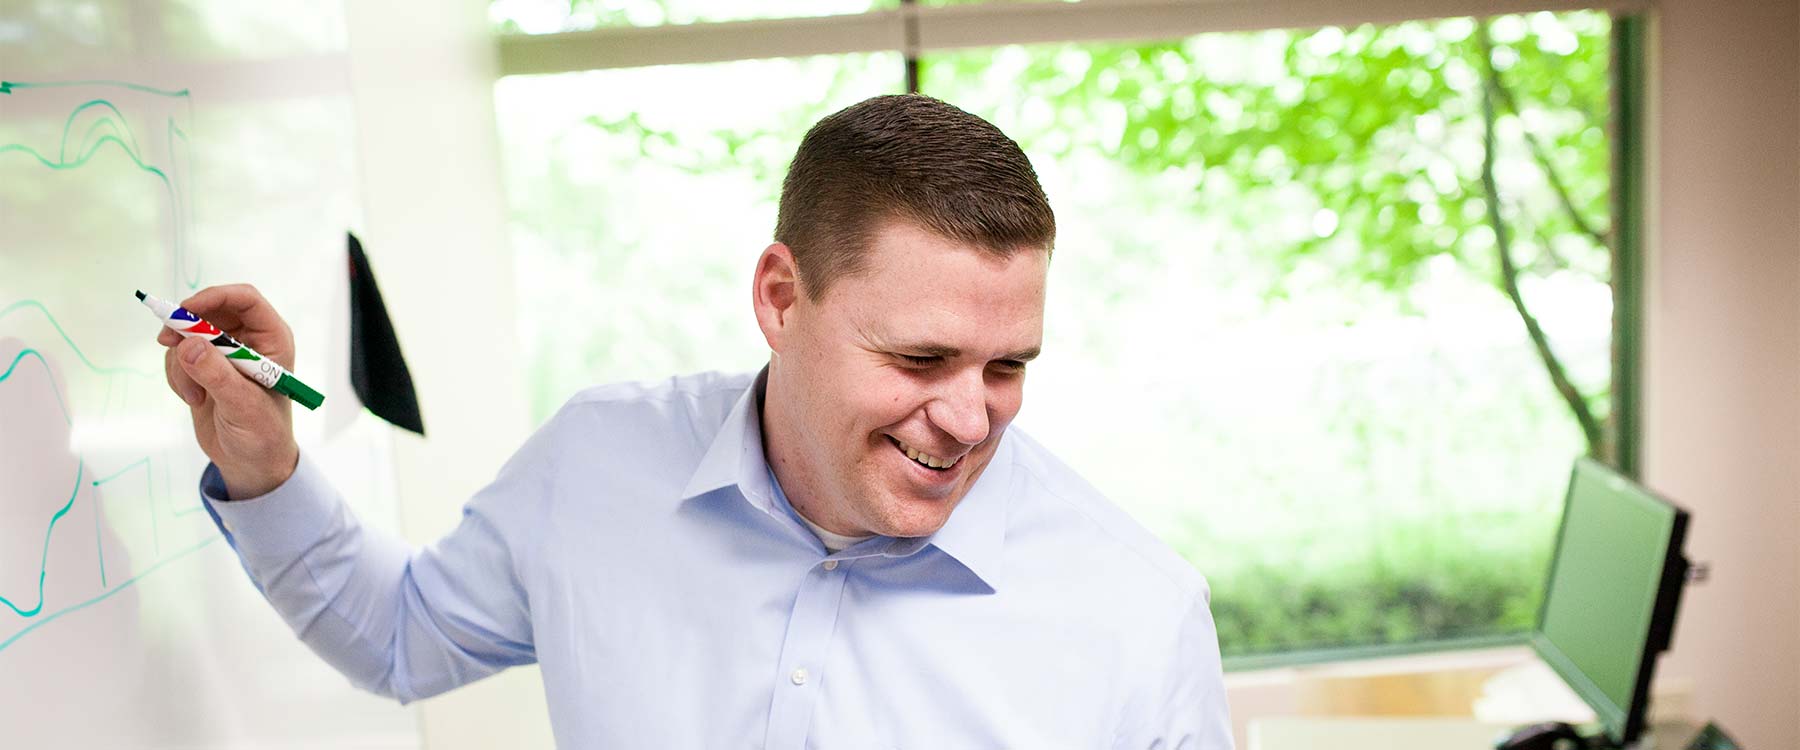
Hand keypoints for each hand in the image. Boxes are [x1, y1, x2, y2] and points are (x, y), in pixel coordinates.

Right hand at [158, 284, 300, 499]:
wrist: (251, 462)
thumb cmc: (262, 434)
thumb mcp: (242, 406)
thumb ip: (216, 375)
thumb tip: (188, 345)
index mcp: (272, 339)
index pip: (245, 299)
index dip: (214, 297)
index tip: (184, 311)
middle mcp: (249, 340)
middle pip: (209, 310)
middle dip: (185, 327)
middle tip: (165, 341)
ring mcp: (224, 353)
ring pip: (188, 335)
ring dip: (181, 363)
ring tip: (195, 396)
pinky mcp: (203, 367)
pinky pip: (178, 356)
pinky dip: (177, 376)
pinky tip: (193, 399)